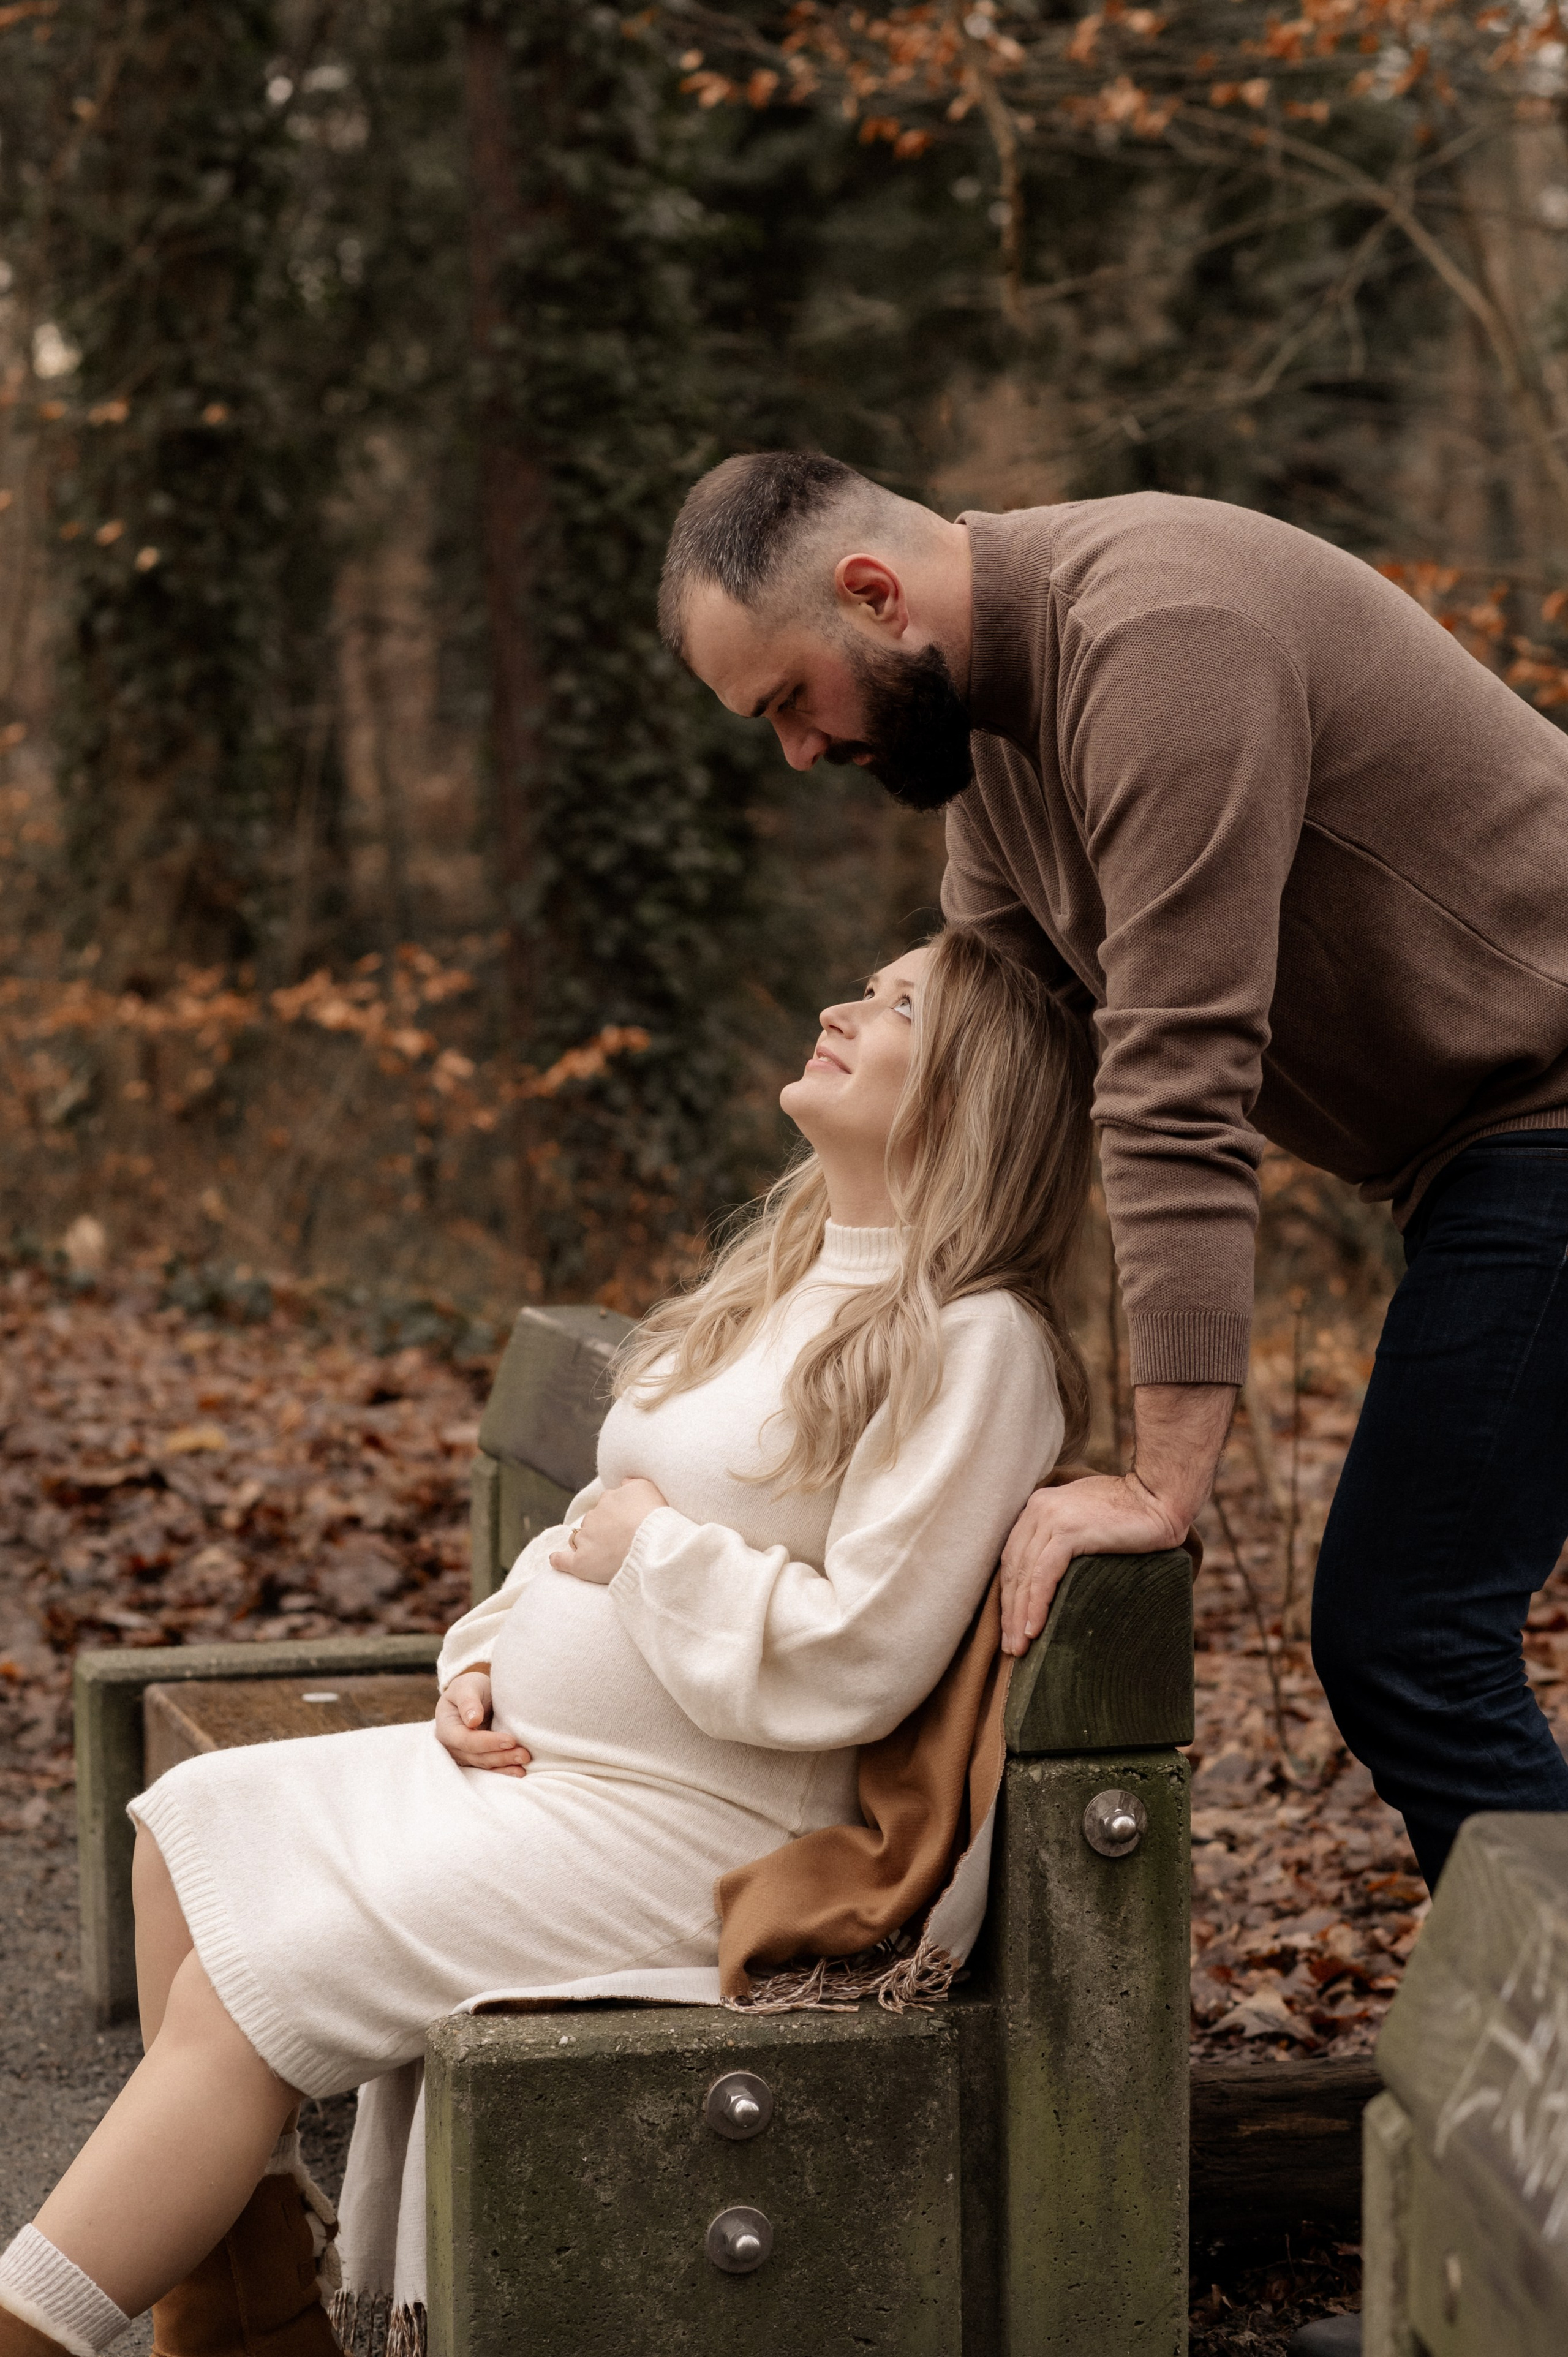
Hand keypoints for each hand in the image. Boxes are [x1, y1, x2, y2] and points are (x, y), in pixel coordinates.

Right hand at [434, 1670, 530, 1776]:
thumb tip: (473, 1720)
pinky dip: (504, 1770)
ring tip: (525, 1760)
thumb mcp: (467, 1686)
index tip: (510, 1740)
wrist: (474, 1694)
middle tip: (524, 1754)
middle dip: (501, 1756)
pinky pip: (490, 1767)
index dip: (488, 1742)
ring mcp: (465, 1754)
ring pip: (485, 1763)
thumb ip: (468, 1701)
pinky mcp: (477, 1757)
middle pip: (477, 1756)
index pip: (466, 1740)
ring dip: (505, 1764)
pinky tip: (519, 1772)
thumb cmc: (469, 1688)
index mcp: (447, 1728)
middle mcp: (453, 1746)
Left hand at [548, 1478, 667, 1585]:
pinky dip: (559, 1560)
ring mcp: (586, 1539)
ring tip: (601, 1555)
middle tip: (618, 1542)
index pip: (606, 1505)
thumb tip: (623, 1482)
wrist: (652, 1544)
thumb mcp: (649, 1489)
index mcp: (610, 1499)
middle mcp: (594, 1516)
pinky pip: (564, 1560)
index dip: (615, 1515)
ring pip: (579, 1538)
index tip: (625, 1524)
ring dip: (586, 1544)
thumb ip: (633, 1484)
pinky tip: (556, 1559)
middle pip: (592, 1521)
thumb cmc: (656, 1517)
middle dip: (600, 1530)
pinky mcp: (582, 1562)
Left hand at [999, 1473, 1183, 1655]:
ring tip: (1019, 1648)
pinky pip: (1043, 1575)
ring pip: (1024, 1575)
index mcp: (1039, 1506)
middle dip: (1010, 1611)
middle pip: (1013, 1569)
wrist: (1158, 1496)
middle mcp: (1038, 1509)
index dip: (1009, 1594)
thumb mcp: (1085, 1520)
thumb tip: (1051, 1576)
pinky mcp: (1069, 1531)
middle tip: (1010, 1647)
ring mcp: (1051, 1518)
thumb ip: (1063, 1537)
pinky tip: (1034, 1629)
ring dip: (1019, 1615)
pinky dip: (1037, 1604)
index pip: (1013, 1557)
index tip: (1010, 1625)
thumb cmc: (1129, 1513)